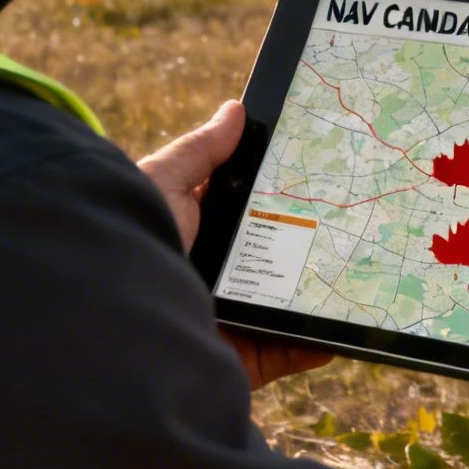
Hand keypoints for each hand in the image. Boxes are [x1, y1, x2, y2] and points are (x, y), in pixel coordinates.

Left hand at [138, 103, 335, 388]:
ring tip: (359, 268)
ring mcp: (226, 320)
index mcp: (194, 234)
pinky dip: (315, 342)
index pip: (245, 210)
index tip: (323, 176)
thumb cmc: (130, 242)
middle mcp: (211, 276)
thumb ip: (199, 152)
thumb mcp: (164, 184)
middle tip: (354, 218)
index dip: (279, 195)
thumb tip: (237, 109)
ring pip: (284, 304)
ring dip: (319, 290)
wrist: (109, 323)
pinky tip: (341, 323)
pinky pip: (284, 351)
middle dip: (310, 242)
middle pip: (271, 257)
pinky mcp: (235, 359)